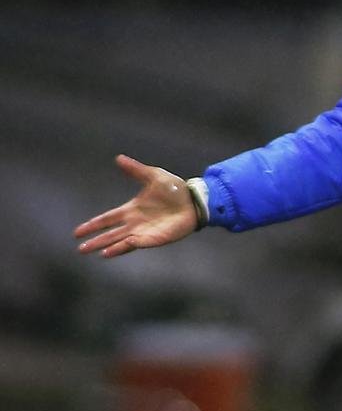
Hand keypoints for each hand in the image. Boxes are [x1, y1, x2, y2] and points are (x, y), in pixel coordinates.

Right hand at [74, 155, 197, 257]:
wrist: (195, 200)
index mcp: (131, 209)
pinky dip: (122, 248)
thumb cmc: (175, 189)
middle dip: (95, 241)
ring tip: (92, 251)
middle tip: (80, 249)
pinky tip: (110, 252)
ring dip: (106, 246)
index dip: (93, 225)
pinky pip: (135, 244)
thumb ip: (136, 170)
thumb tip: (119, 158)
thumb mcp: (153, 176)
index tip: (78, 232)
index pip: (107, 218)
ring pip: (120, 241)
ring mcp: (144, 232)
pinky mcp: (154, 238)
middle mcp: (134, 223)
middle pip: (110, 234)